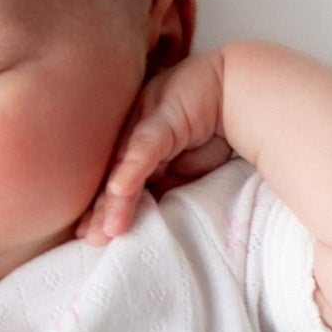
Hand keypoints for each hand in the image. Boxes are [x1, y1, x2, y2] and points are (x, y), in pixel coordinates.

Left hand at [74, 50, 232, 245]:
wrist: (238, 93)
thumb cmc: (209, 133)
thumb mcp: (184, 171)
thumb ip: (163, 189)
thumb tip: (142, 216)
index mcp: (134, 149)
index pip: (116, 185)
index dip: (104, 211)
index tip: (94, 237)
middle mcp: (132, 135)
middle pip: (113, 177)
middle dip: (103, 211)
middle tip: (94, 238)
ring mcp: (143, 123)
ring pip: (124, 166)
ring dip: (115, 199)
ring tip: (108, 227)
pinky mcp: (161, 118)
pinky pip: (144, 146)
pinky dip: (132, 167)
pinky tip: (120, 187)